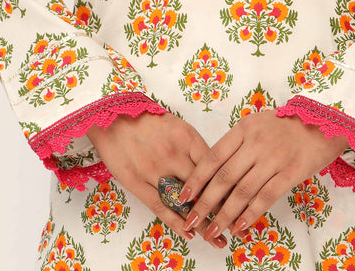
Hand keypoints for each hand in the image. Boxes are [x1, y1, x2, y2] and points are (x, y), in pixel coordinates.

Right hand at [87, 112, 228, 247]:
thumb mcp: (178, 126)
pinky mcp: (136, 182)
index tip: (241, 202)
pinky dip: (176, 222)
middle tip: (236, 226)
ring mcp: (154, 170)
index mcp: (187, 137)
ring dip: (201, 221)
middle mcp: (174, 154)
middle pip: (203, 186)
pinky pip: (160, 206)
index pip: (215, 167)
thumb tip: (215, 170)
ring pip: (183, 201)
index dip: (229, 186)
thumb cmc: (149, 120)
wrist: (113, 115)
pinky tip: (190, 233)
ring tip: (217, 238)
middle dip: (220, 208)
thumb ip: (195, 148)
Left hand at [177, 109, 347, 240]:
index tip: (183, 196)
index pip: (213, 156)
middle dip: (205, 203)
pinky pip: (266, 197)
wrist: (323, 123)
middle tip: (191, 221)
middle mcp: (256, 142)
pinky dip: (250, 214)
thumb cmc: (286, 125)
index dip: (196, 179)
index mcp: (244, 128)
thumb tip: (212, 173)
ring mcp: (274, 158)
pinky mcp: (291, 172)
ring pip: (242, 191)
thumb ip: (237, 144)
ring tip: (213, 230)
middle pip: (224, 177)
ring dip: (225, 215)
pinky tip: (240, 227)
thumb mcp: (257, 124)